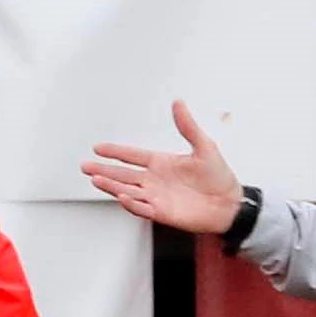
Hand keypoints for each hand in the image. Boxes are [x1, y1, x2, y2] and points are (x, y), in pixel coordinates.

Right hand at [82, 101, 242, 232]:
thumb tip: (178, 104)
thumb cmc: (219, 178)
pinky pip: (142, 208)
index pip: (132, 156)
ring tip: (96, 179)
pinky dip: (131, 203)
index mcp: (162, 163)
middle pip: (123, 174)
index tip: (98, 148)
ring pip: (127, 190)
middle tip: (85, 166)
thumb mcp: (204, 146)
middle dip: (103, 170)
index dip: (115, 152)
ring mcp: (157, 197)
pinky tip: (120, 195)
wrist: (229, 204)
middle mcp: (155, 180)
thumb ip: (188, 126)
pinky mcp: (162, 212)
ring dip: (111, 185)